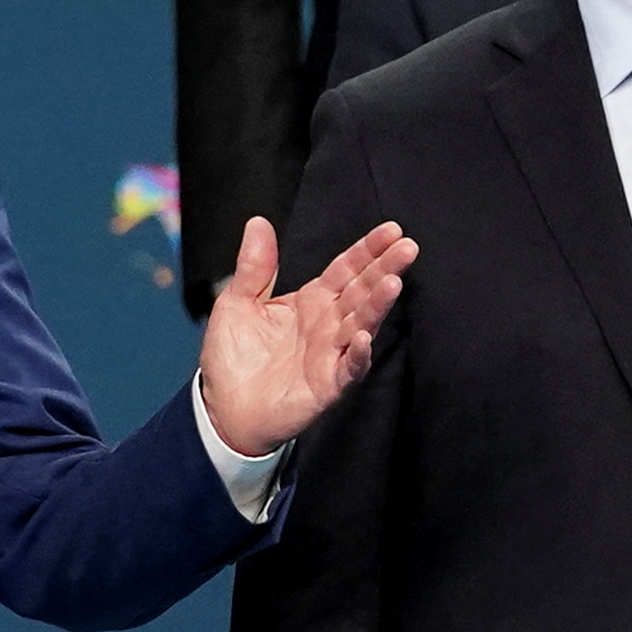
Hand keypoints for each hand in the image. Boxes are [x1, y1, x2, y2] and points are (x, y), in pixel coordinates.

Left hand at [199, 214, 417, 455]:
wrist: (224, 409)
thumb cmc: (234, 357)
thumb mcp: (236, 302)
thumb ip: (253, 266)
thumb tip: (258, 221)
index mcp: (311, 301)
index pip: (345, 269)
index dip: (367, 250)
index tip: (391, 229)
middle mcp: (328, 324)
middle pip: (361, 291)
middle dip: (385, 269)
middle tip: (408, 247)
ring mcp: (331, 354)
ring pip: (361, 324)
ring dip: (377, 305)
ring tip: (393, 283)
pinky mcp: (327, 385)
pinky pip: (347, 367)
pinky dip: (357, 354)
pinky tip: (362, 336)